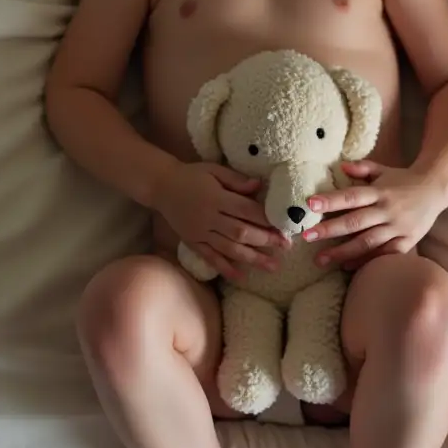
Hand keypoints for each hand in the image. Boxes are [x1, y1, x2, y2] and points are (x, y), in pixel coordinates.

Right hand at [153, 160, 286, 280]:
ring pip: (229, 248)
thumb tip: (259, 186)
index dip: (266, 220)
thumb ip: (236, 179)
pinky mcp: (193, 242)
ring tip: (272, 266)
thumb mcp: (214, 170)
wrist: (161, 186)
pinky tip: (241, 277)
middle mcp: (209, 218)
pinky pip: (210, 258)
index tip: (283, 227)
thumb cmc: (191, 175)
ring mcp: (200, 233)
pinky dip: (225, 268)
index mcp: (216, 198)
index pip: (246, 211)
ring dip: (252, 258)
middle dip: (265, 240)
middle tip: (286, 247)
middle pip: (241, 232)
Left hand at [302, 162, 445, 268]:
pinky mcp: (407, 241)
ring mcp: (398, 228)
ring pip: (368, 242)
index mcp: (379, 191)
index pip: (352, 196)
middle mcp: (387, 210)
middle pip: (355, 222)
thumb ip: (362, 168)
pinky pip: (385, 254)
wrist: (436, 189)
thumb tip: (341, 167)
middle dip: (330, 230)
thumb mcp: (383, 170)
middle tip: (307, 236)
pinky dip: (367, 261)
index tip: (310, 205)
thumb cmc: (403, 180)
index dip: (331, 201)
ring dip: (343, 252)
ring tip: (321, 259)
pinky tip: (348, 267)